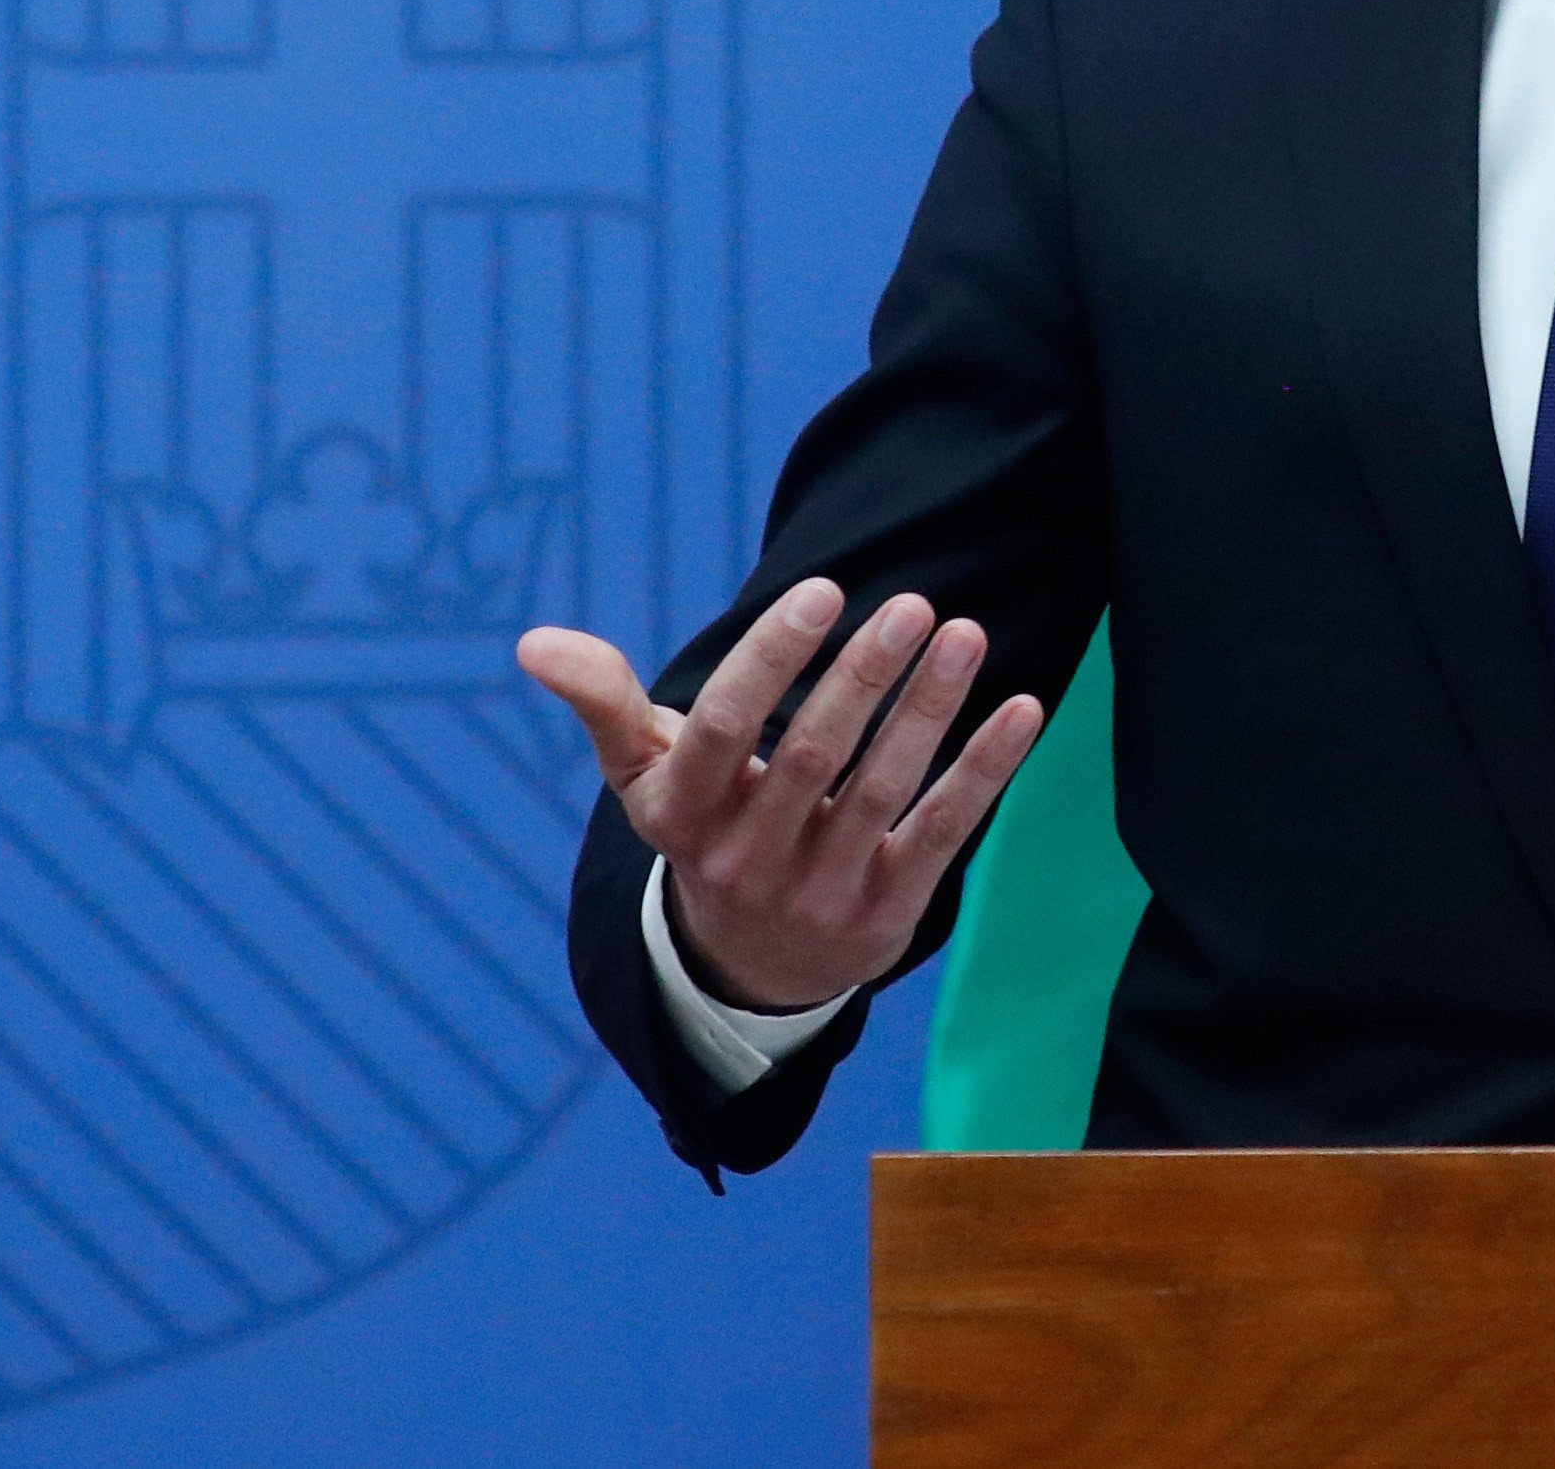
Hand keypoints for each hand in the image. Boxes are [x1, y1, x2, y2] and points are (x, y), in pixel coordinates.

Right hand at [518, 583, 1045, 1014]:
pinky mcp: (885, 912)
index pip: (723, 730)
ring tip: (966, 632)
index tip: (822, 590)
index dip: (772, 660)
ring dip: (928, 710)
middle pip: (810, 758)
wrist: (748, 965)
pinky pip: (942, 834)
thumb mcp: (644, 776)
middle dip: (862, 677)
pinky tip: (1022, 708)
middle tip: (911, 603)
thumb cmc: (704, 828)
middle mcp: (746, 861)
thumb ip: (602, 702)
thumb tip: (532, 641)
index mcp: (684, 816)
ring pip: (882, 791)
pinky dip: (985, 770)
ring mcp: (818, 892)